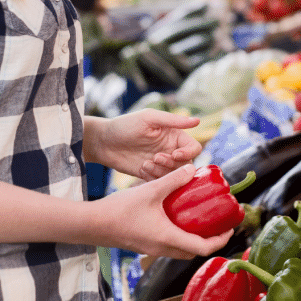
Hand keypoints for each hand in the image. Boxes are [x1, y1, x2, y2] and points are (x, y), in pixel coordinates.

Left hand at [85, 109, 201, 179]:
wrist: (103, 142)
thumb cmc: (125, 125)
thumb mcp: (149, 118)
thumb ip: (173, 121)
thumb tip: (197, 120)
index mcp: (174, 135)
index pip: (193, 148)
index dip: (188, 153)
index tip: (174, 154)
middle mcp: (170, 150)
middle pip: (186, 164)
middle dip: (173, 164)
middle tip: (156, 158)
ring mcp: (160, 164)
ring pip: (174, 175)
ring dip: (162, 171)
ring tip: (146, 163)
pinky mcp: (150, 175)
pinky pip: (161, 182)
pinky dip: (154, 177)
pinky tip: (142, 168)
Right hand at [91, 164, 232, 258]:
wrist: (91, 224)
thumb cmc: (119, 210)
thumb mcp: (150, 190)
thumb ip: (173, 179)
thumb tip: (192, 168)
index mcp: (168, 238)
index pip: (202, 247)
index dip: (220, 239)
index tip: (230, 227)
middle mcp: (161, 247)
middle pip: (193, 251)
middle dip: (209, 240)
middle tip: (217, 223)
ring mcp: (151, 248)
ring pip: (179, 248)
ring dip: (193, 237)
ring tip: (199, 218)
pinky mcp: (143, 244)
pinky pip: (168, 243)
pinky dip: (178, 234)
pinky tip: (175, 214)